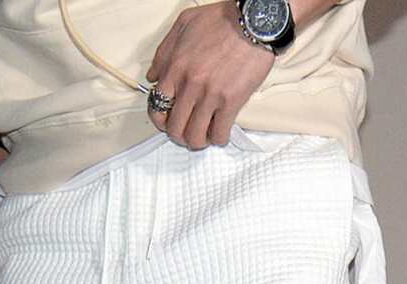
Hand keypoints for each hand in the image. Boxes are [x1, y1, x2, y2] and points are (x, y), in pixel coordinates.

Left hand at [145, 1, 274, 149]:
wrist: (253, 21)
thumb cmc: (221, 20)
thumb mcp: (183, 25)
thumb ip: (164, 52)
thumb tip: (153, 77)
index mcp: (175, 67)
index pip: (157, 107)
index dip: (160, 121)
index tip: (168, 120)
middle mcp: (190, 85)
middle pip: (174, 128)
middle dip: (179, 135)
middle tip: (187, 130)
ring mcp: (210, 96)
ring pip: (195, 137)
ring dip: (197, 141)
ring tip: (203, 134)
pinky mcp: (231, 102)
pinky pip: (219, 133)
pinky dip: (218, 138)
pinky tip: (220, 131)